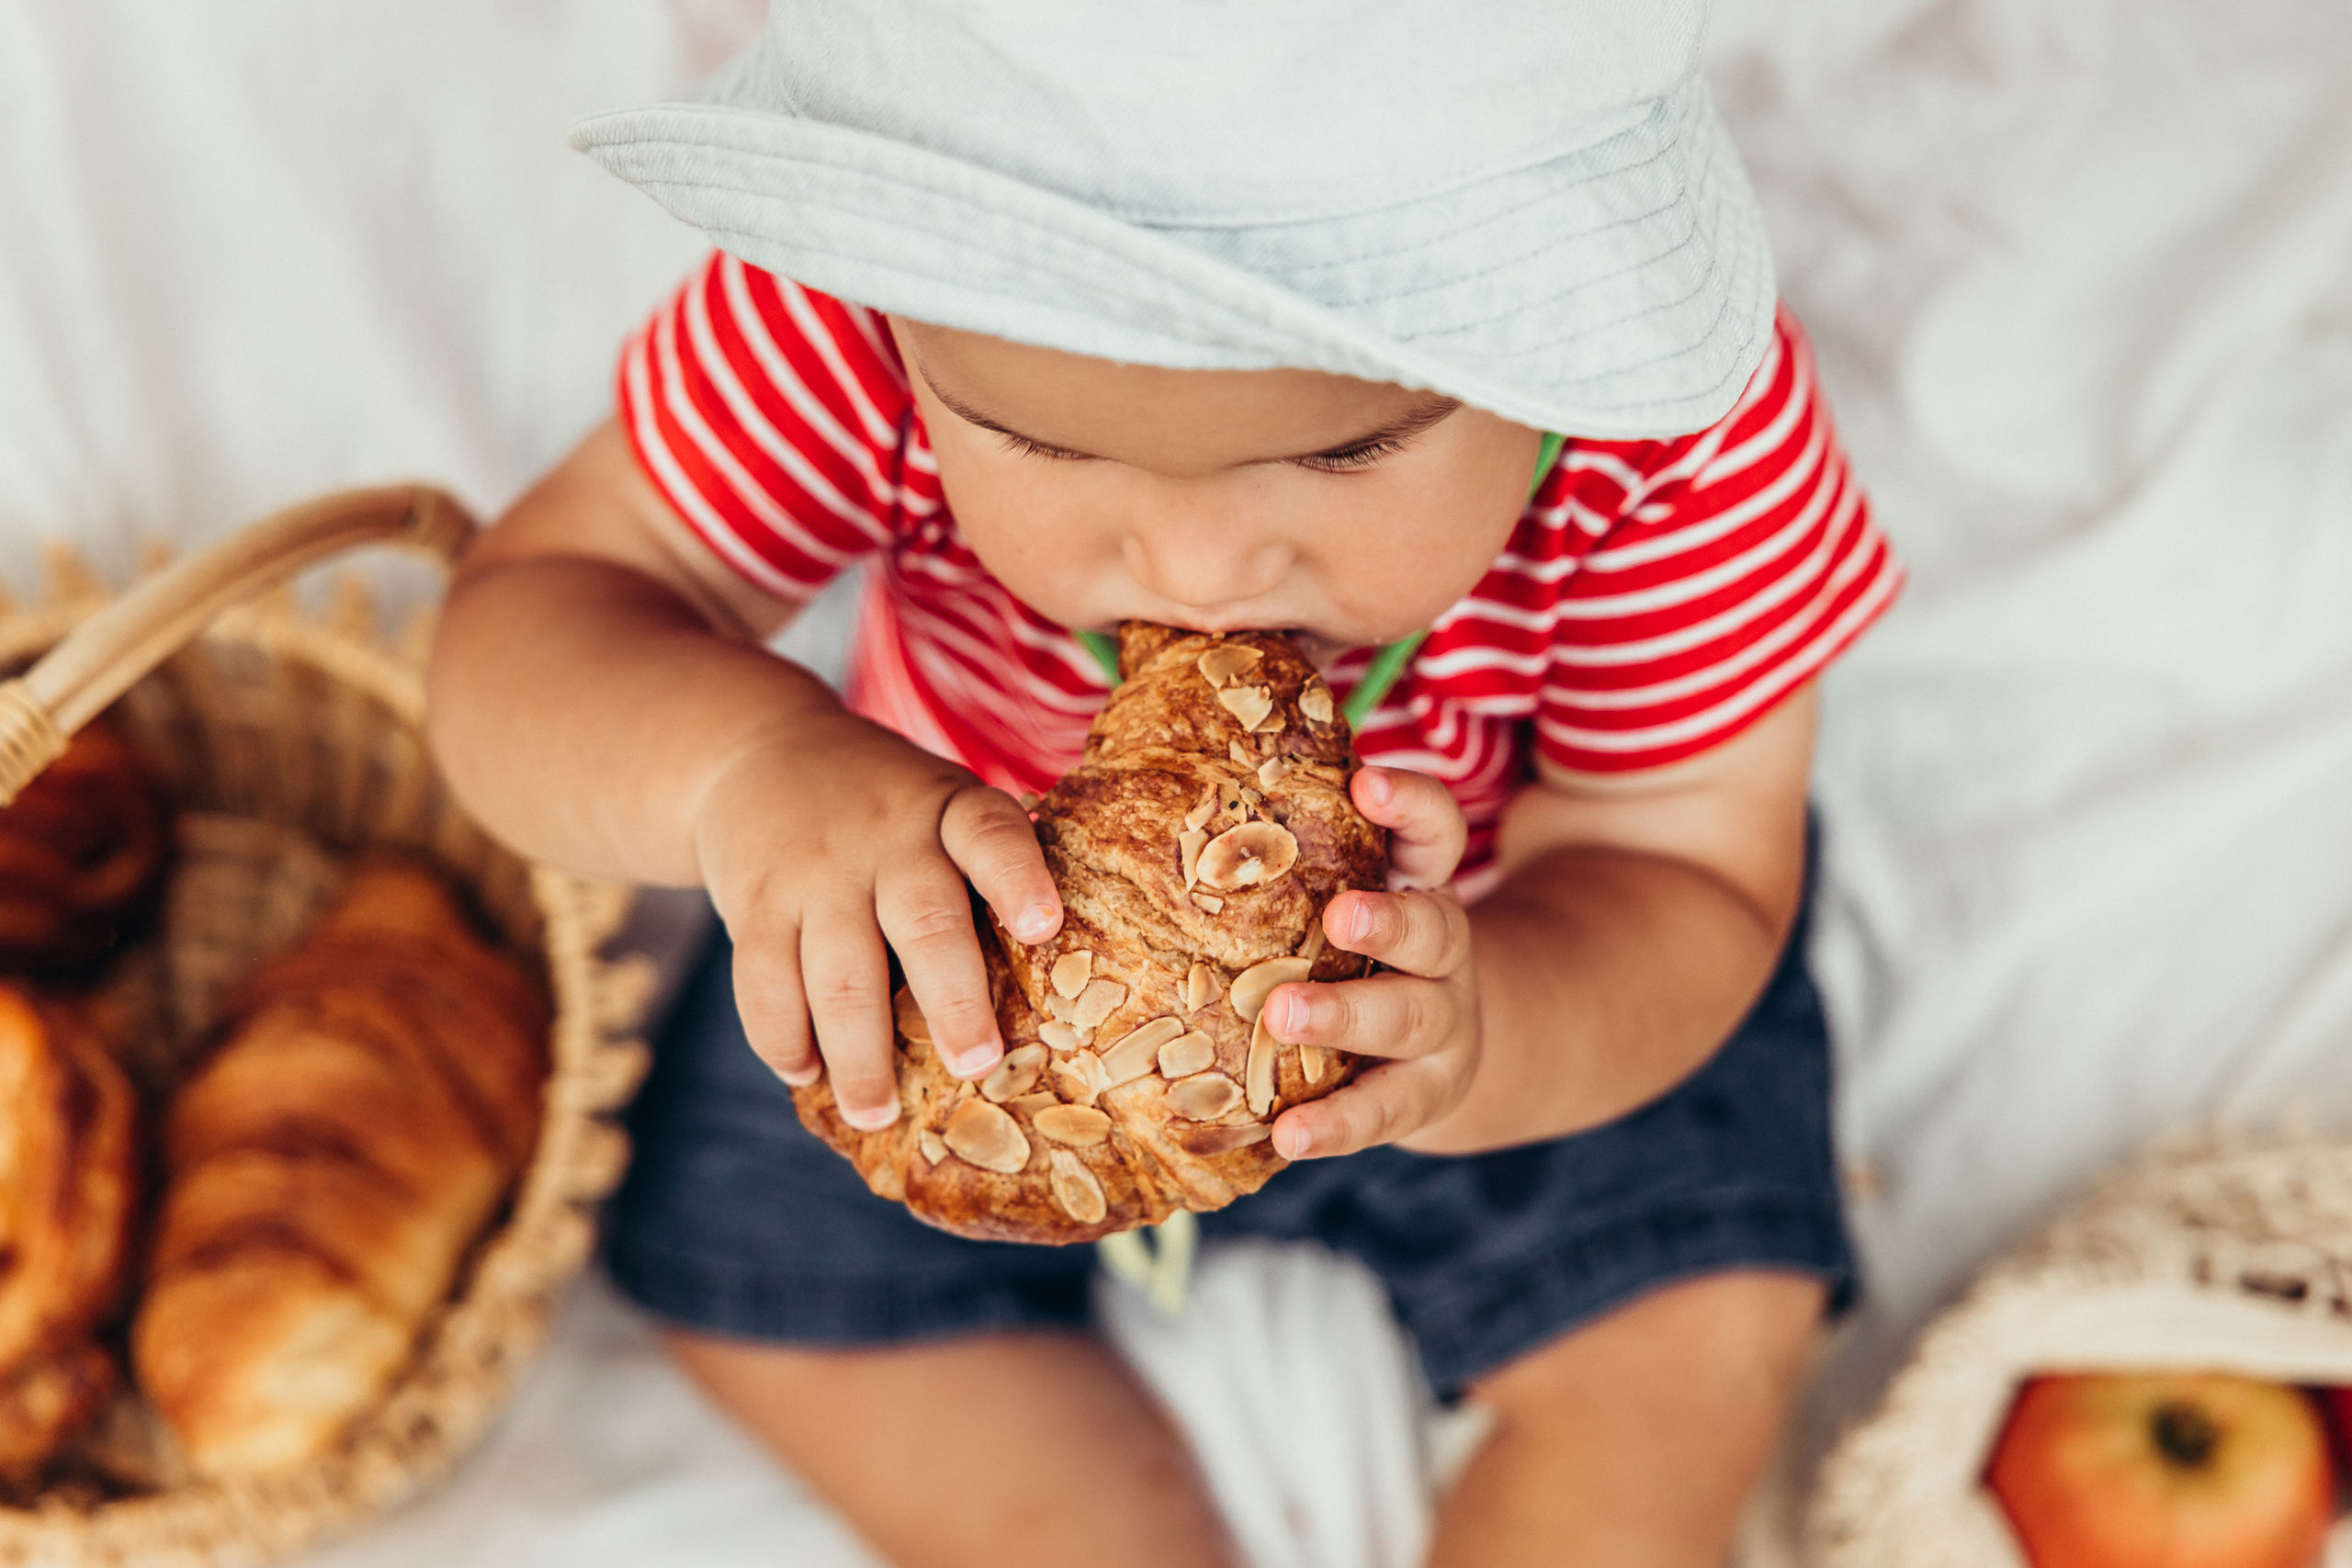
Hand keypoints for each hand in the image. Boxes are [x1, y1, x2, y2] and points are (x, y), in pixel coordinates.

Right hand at [690, 711, 1061, 1130]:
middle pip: (923, 922)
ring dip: (859, 1054)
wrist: (759, 752)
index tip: (1043, 927)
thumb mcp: (941, 803)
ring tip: (877, 1112)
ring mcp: (816, 872)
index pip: (990, 835)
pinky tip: (806, 1074)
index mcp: (948, 810)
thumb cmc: (886, 806)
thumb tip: (1055, 985)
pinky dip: (783, 1038)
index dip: (1019, 879)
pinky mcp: (755, 902)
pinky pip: (764, 982)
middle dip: (952, 1000)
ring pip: (839, 973)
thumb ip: (982, 870)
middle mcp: (886, 838)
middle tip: (975, 1064)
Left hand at [1264, 766, 1478, 1160]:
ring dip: (1346, 1017)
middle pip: (1432, 930)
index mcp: (1419, 885)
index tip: (1363, 783)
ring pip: (1408, 1018)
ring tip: (1281, 1016)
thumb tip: (1146, 800)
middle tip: (1337, 917)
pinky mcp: (1420, 1095)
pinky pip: (1382, 1111)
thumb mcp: (1347, 892)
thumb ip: (1283, 859)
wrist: (1440, 1048)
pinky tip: (1288, 1135)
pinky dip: (1336, 1125)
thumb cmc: (1354, 953)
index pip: (1434, 829)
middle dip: (1386, 923)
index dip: (1408, 803)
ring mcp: (1440, 1026)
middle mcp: (1441, 951)